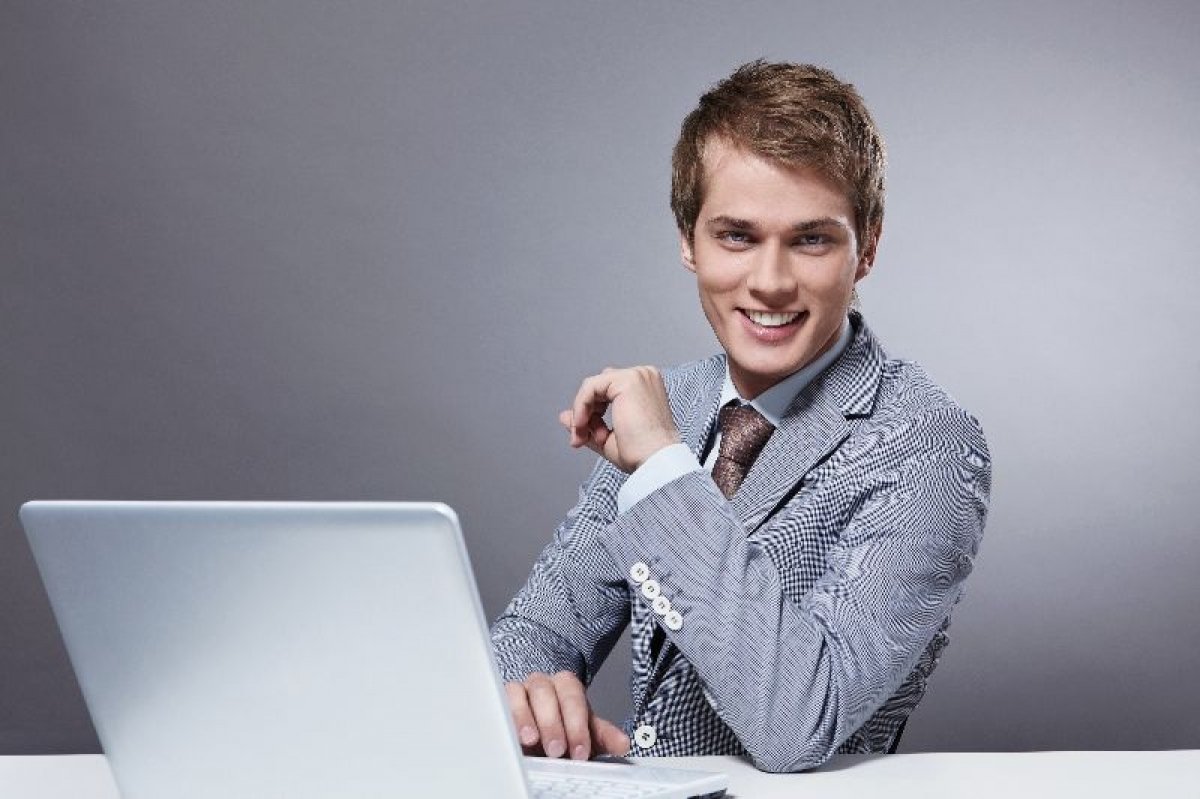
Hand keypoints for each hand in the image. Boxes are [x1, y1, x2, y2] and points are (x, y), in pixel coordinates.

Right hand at [504, 672, 629, 759]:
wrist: (535, 736)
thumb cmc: (561, 733)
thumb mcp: (584, 736)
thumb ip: (602, 737)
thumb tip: (623, 743)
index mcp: (568, 688)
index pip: (574, 697)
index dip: (577, 724)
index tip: (581, 751)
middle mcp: (544, 684)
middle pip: (547, 692)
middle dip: (553, 723)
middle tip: (557, 750)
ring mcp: (521, 689)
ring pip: (523, 692)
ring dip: (527, 718)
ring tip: (531, 741)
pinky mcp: (502, 699)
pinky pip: (502, 698)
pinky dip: (508, 715)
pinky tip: (511, 734)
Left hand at [558, 366, 679, 472]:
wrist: (655, 461)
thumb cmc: (642, 454)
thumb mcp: (608, 438)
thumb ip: (588, 425)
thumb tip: (565, 416)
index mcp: (645, 389)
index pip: (607, 392)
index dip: (591, 415)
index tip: (584, 439)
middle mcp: (644, 377)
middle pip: (598, 388)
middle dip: (585, 415)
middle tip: (581, 439)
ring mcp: (637, 376)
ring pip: (592, 387)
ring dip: (582, 415)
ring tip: (586, 437)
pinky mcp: (627, 380)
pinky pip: (590, 387)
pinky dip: (580, 408)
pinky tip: (584, 426)